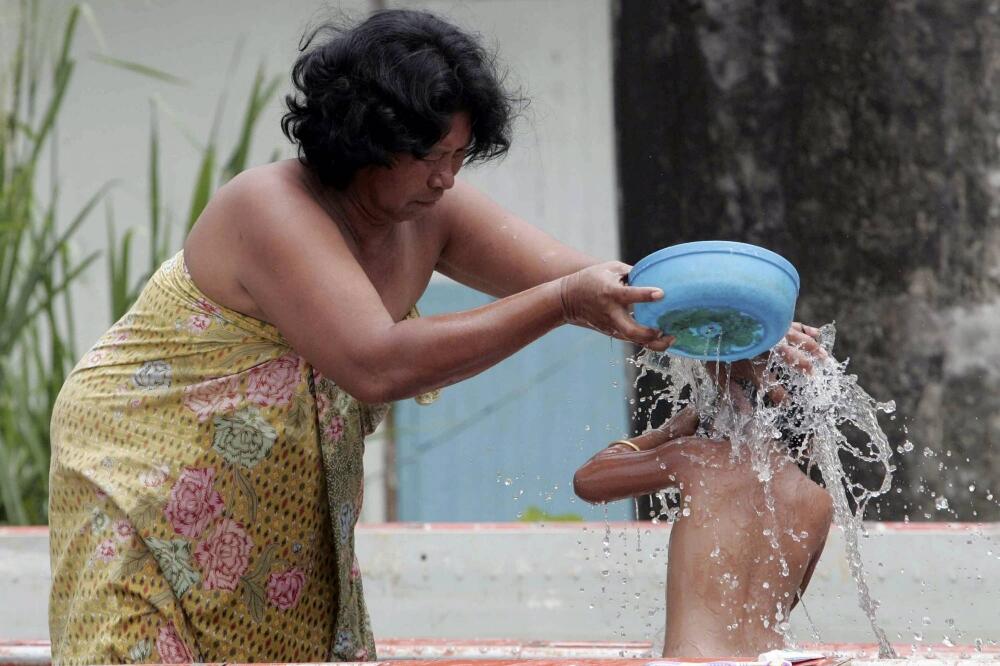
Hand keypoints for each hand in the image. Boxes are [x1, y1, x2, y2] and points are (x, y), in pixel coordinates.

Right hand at [559, 261, 673, 350]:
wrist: (568, 299)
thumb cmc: (592, 279)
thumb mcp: (611, 268)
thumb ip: (634, 272)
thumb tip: (656, 273)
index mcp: (611, 293)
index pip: (629, 295)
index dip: (646, 295)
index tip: (661, 293)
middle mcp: (611, 312)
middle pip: (631, 330)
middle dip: (649, 334)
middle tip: (665, 330)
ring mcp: (611, 325)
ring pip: (634, 340)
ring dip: (654, 342)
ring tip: (671, 337)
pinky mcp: (612, 332)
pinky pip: (633, 339)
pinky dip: (648, 341)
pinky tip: (663, 338)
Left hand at [706, 322, 825, 403]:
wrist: (706, 318)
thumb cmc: (711, 349)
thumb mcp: (717, 374)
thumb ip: (733, 394)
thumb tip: (748, 414)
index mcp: (750, 361)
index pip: (768, 381)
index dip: (778, 394)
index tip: (787, 402)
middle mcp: (764, 345)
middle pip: (789, 357)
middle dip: (802, 366)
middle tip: (814, 377)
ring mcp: (769, 330)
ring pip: (796, 338)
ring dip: (812, 348)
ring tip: (825, 357)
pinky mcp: (769, 319)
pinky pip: (791, 322)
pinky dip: (805, 328)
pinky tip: (816, 333)